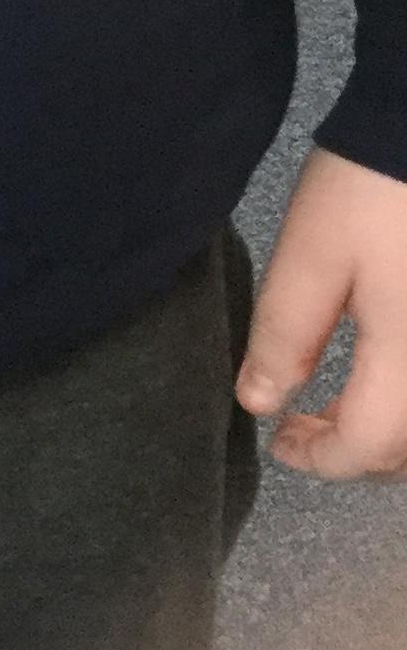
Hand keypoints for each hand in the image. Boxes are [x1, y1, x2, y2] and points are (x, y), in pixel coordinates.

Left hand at [236, 144, 406, 478]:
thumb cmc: (372, 190)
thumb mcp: (311, 259)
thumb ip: (283, 337)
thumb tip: (259, 402)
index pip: (369, 446)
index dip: (319, 458)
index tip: (278, 442)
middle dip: (358, 452)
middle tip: (303, 427)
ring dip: (390, 431)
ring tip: (340, 406)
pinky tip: (385, 373)